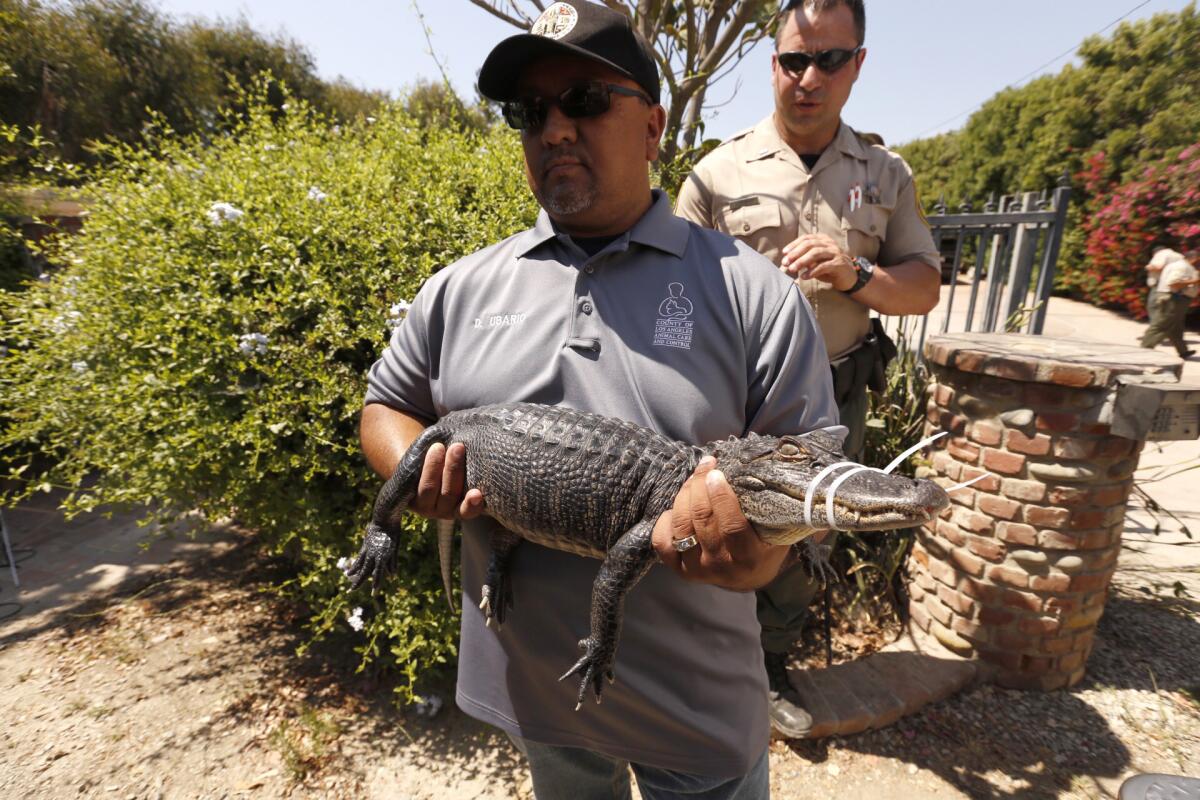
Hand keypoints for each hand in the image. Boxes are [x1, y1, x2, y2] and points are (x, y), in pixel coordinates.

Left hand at [410, 442, 485, 520]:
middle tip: (458, 447)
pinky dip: (423, 466)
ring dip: (434, 466)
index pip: (468, 511)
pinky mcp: (408, 496)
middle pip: (449, 495)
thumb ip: (474, 467)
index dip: (472, 504)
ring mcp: (424, 505)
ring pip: (429, 488)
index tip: (477, 493)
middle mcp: (444, 511)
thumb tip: (492, 447)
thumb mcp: (466, 470)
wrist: (425, 467)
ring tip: (439, 446)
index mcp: (462, 508)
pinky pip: (414, 483)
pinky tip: (430, 450)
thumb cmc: (454, 466)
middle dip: (453, 470)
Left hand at [651, 457, 789, 590]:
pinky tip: (676, 508)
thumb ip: (771, 506)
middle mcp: (721, 567)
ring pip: (681, 527)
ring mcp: (698, 570)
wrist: (749, 576)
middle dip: (700, 487)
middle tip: (706, 467)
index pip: (731, 527)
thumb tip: (760, 466)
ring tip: (694, 479)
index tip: (716, 473)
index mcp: (749, 558)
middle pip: (702, 521)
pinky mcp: (680, 570)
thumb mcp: (776, 529)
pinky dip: (665, 521)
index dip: (721, 497)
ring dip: (684, 496)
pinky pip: (662, 542)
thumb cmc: (765, 544)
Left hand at [780, 233, 856, 290]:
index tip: (784, 253)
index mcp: (823, 239)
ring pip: (816, 253)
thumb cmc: (828, 268)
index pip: (806, 238)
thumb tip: (785, 264)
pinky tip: (804, 276)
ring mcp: (835, 252)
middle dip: (796, 253)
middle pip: (810, 244)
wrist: (848, 277)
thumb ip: (803, 261)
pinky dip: (812, 271)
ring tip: (792, 269)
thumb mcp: (815, 262)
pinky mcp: (839, 263)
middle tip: (785, 262)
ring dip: (802, 261)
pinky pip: (824, 266)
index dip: (794, 244)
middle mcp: (829, 243)